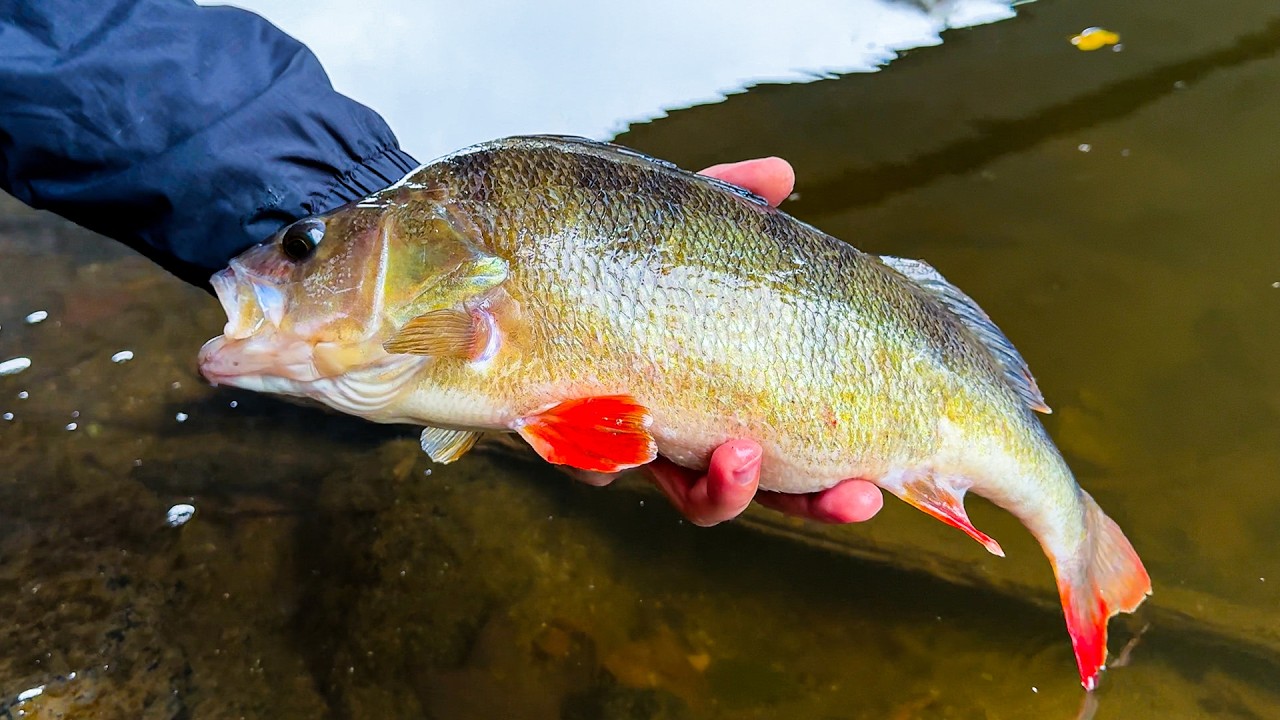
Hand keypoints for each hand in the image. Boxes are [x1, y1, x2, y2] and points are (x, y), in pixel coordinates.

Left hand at [568, 157, 884, 527]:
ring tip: (743, 455)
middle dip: (809, 502)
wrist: (491, 270)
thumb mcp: (671, 227)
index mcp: (722, 392)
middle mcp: (683, 431)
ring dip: (724, 488)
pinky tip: (626, 424)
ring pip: (687, 497)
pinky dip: (612, 447)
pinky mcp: (568, 435)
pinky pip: (595, 460)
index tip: (873, 483)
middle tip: (856, 494)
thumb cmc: (602, 254)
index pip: (790, 450)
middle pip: (764, 490)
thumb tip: (783, 174)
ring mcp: (629, 441)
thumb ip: (724, 203)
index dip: (831, 484)